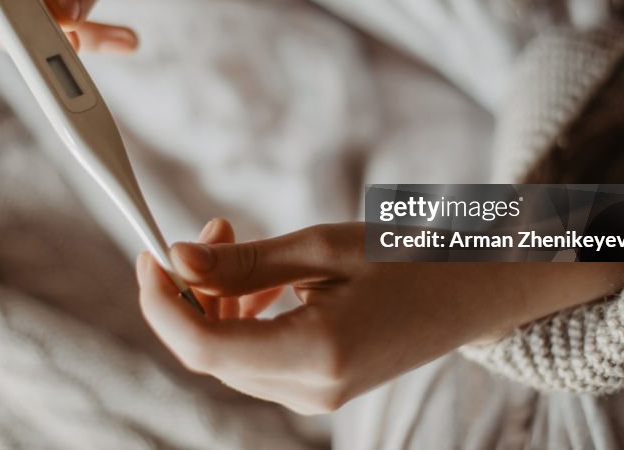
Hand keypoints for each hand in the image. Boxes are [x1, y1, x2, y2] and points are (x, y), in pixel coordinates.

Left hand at [137, 220, 623, 413]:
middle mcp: (311, 390)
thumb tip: (176, 257)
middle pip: (210, 352)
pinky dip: (243, 316)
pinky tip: (266, 279)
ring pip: (229, 355)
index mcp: (315, 354)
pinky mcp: (320, 387)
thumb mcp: (325, 247)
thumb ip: (247, 260)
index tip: (148, 252)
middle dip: (190, 290)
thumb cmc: (409, 259)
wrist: (475, 293)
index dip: (161, 302)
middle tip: (210, 226)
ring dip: (217, 300)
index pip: (202, 346)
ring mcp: (316, 397)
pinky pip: (256, 357)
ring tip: (237, 242)